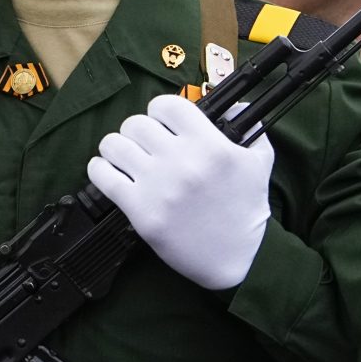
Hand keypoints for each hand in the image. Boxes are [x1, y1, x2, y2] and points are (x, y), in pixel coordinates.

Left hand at [87, 94, 270, 288]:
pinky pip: (103, 176)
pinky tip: (111, 172)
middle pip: (136, 123)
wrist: (237, 256)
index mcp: (212, 146)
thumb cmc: (247, 208)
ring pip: (114, 145)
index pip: (168, 105)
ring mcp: (159, 186)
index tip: (164, 122)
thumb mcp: (260, 161)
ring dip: (117, 148)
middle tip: (145, 143)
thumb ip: (248, 127)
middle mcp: (183, 162)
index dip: (162, 110)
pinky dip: (101, 169)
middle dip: (139, 130)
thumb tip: (231, 105)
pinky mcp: (140, 210)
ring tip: (126, 157)